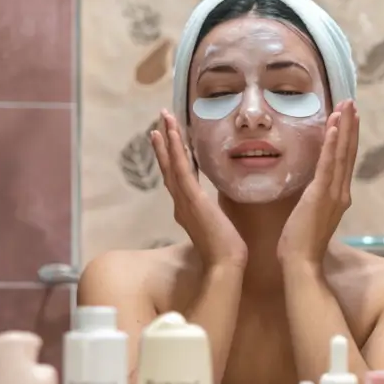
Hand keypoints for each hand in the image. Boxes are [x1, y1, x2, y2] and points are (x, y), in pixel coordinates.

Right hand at [150, 110, 247, 268]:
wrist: (224, 265)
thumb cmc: (225, 251)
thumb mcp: (217, 227)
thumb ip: (212, 215)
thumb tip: (217, 210)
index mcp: (186, 209)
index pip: (176, 178)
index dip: (170, 159)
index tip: (166, 141)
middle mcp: (180, 203)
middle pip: (169, 167)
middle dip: (164, 144)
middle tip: (159, 122)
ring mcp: (184, 201)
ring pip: (172, 164)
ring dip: (168, 139)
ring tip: (163, 118)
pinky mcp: (192, 199)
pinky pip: (181, 170)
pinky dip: (175, 151)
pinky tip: (172, 134)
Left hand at [277, 100, 359, 265]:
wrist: (300, 264)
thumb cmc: (299, 244)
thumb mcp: (308, 215)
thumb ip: (312, 200)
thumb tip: (307, 190)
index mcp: (337, 197)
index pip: (344, 162)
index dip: (348, 138)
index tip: (349, 118)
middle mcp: (341, 193)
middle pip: (348, 153)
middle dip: (351, 126)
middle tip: (352, 102)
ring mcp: (333, 194)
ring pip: (342, 154)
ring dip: (344, 128)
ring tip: (347, 106)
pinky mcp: (321, 195)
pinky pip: (328, 165)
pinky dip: (332, 144)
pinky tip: (333, 127)